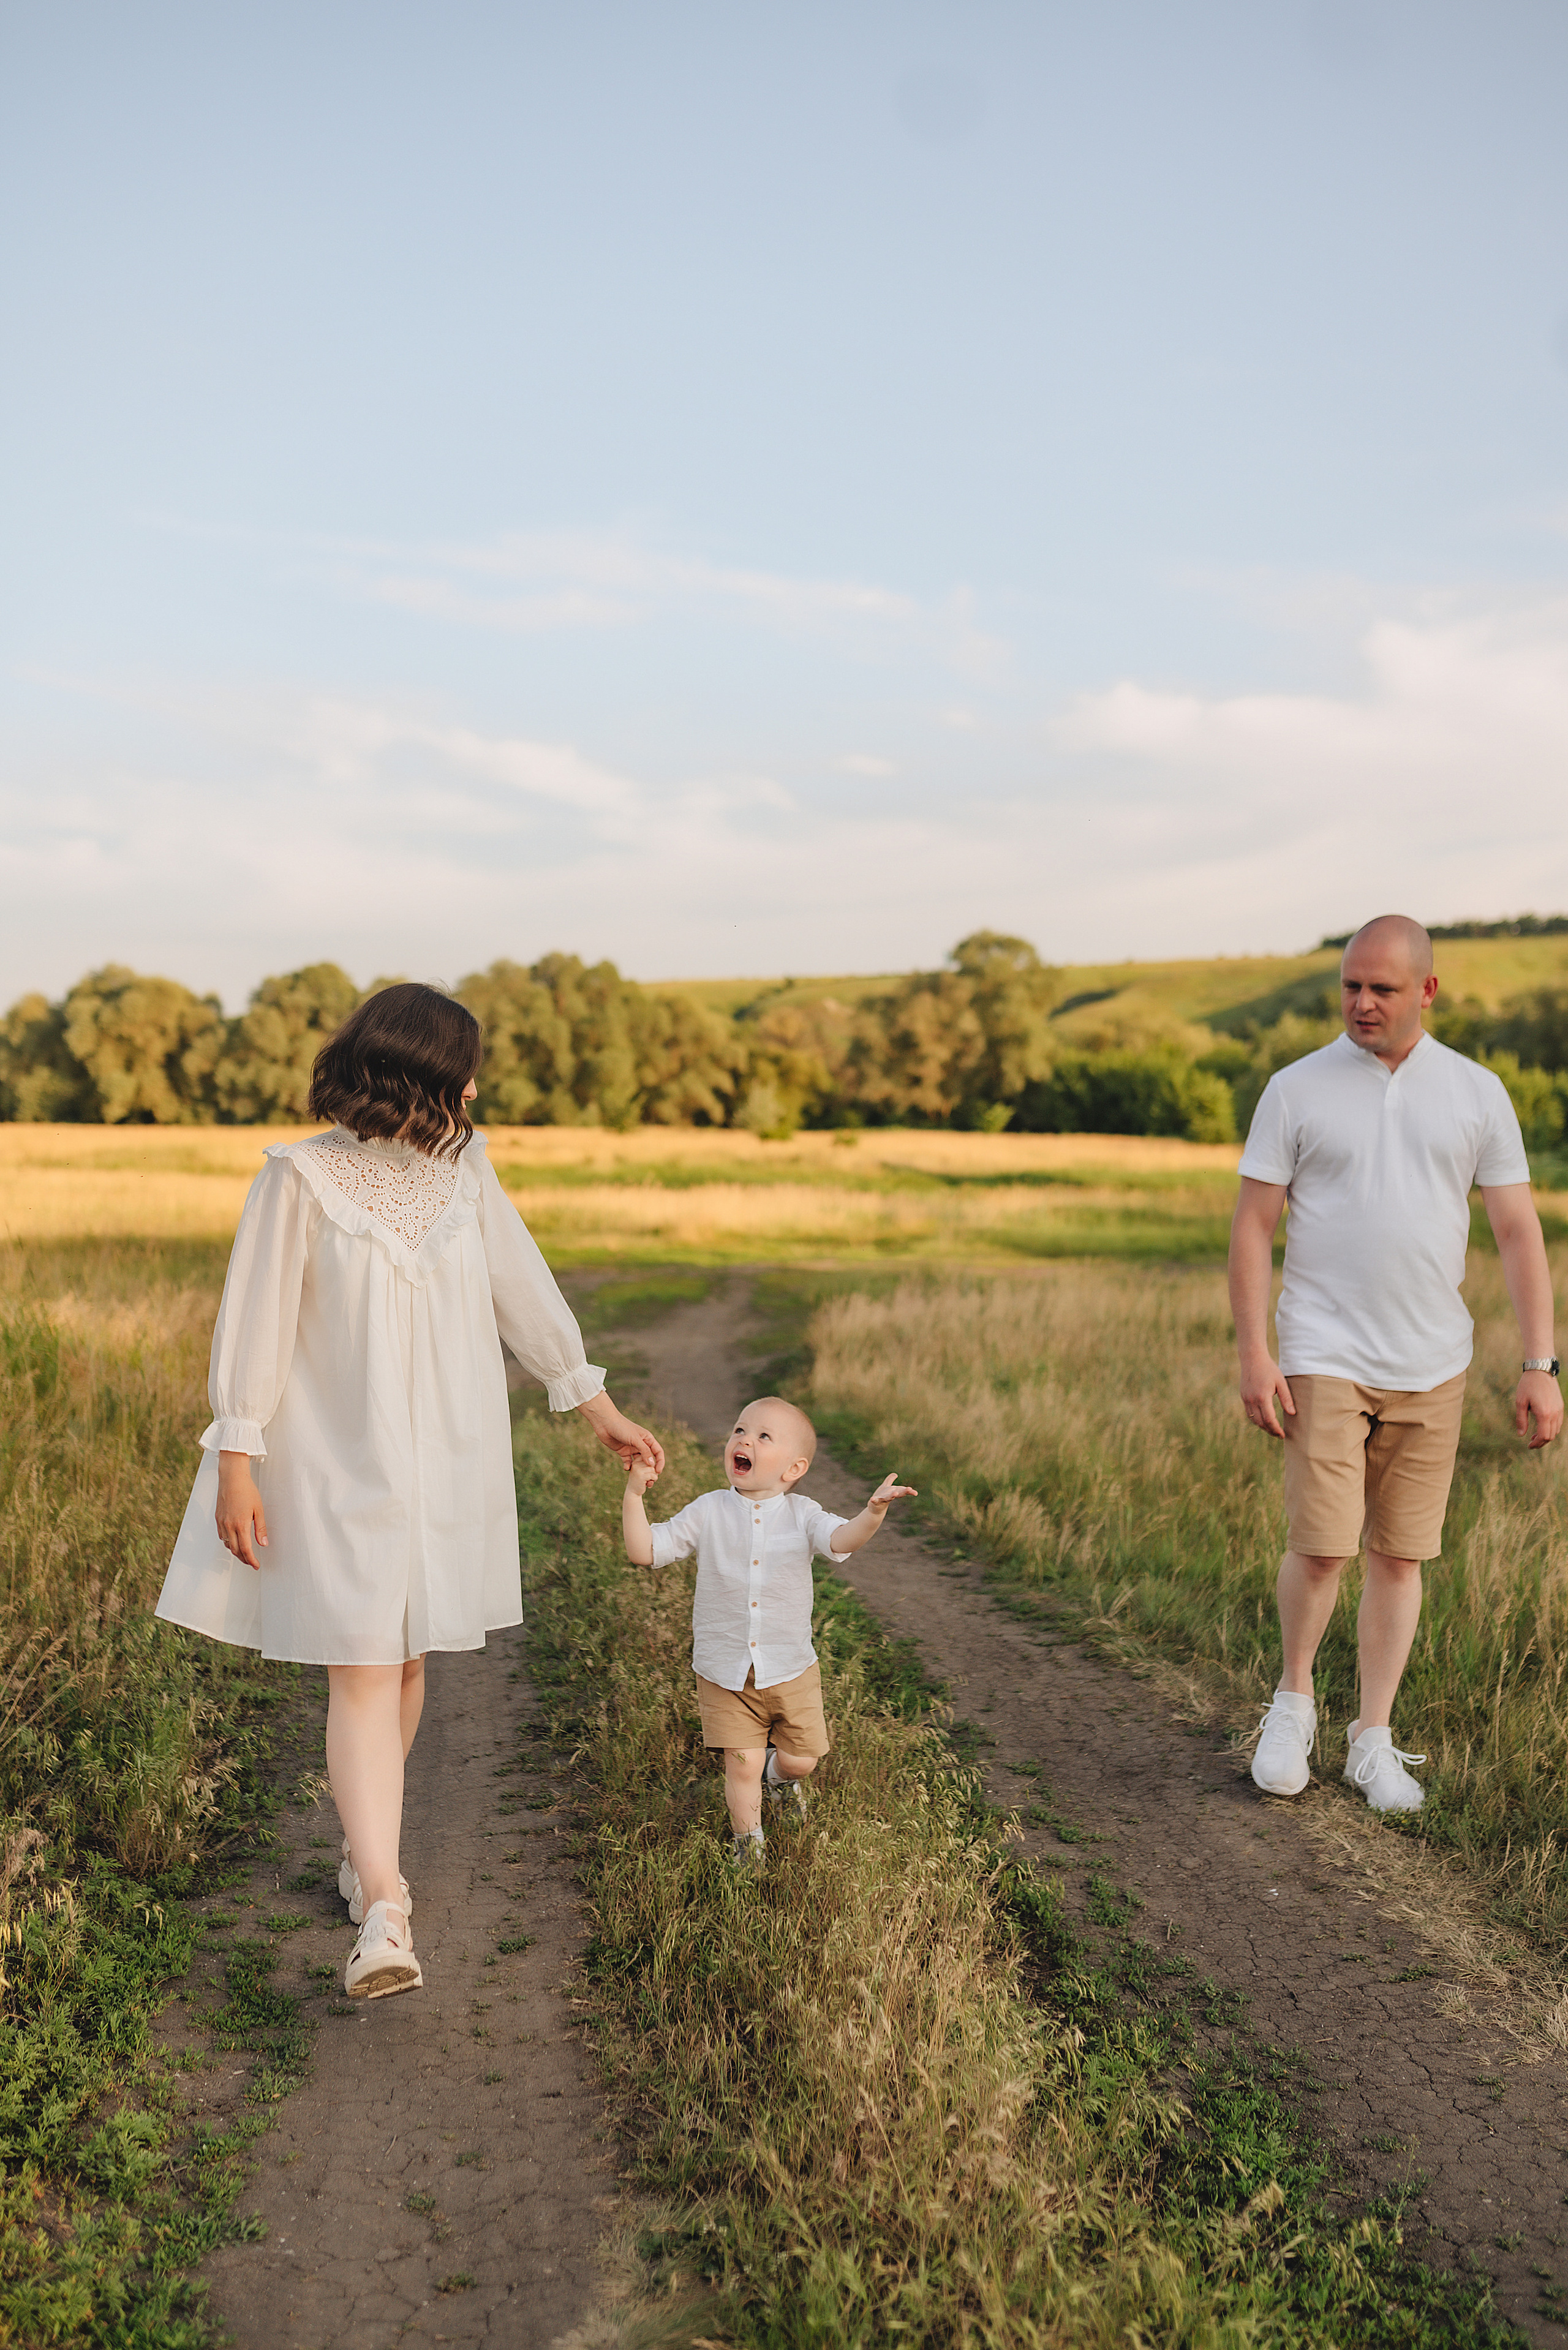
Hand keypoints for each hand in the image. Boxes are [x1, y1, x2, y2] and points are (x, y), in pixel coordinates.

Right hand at [215, 1452, 267, 1569]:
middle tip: (252, 1562)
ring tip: (245, 1554)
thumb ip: (260, 1528)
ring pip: (227, 1544)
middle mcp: (228, 1526)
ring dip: (236, 1552)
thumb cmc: (247, 1491)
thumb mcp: (259, 1509)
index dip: (251, 1560)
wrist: (232, 1478)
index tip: (256, 1566)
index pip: (246, 1549)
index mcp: (240, 1524)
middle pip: (235, 1550)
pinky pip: (222, 1536)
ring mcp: (221, 1522)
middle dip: (244, 1559)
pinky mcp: (217, 1518)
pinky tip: (235, 1541)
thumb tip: (263, 1544)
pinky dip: (228, 1542)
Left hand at [580, 1394, 664, 1474]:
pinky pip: (628, 1462)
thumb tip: (652, 1464)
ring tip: (638, 1478)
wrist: (605, 1423)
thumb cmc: (622, 1427)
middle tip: (649, 1479)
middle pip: (649, 1459)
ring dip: (639, 1470)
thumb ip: (644, 1451)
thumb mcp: (635, 1439)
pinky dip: (628, 1466)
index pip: (658, 1452)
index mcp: (647, 1439)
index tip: (658, 1472)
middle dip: (650, 1469)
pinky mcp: (623, 1452)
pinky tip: (626, 1468)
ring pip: (639, 1462)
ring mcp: (632, 1448)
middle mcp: (641, 1444)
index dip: (660, 1461)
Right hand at [625, 1455, 658, 1495]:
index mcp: (636, 1461)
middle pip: (652, 1464)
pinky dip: (654, 1479)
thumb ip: (650, 1466)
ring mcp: (638, 1470)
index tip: (647, 1472)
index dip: (652, 1466)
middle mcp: (635, 1464)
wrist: (633, 1492)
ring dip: (654, 1476)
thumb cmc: (640, 1480)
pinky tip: (649, 1484)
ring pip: (653, 1469)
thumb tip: (656, 1468)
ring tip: (648, 1480)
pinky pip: (653, 1475)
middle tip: (649, 1477)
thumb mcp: (644, 1471)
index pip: (649, 1459)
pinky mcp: (641, 1476)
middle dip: (653, 1471)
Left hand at [867, 1473, 917, 1512]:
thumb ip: (890, 1480)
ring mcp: (883, 1499)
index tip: (916, 1493)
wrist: (874, 1508)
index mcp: (893, 1492)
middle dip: (904, 1491)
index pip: (902, 1491)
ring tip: (895, 1493)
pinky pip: (875, 1501)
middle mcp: (889, 1496)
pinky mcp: (875, 1502)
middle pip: (898, 1494)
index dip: (908, 1491)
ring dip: (892, 1495)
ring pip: (888, 1498)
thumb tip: (895, 1474)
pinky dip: (874, 1500)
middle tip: (910, 1489)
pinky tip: (872, 1499)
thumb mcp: (886, 1486)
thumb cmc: (882, 1496)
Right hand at [1239, 1353, 1294, 1438]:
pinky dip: (1256, 1419)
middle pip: (1260, 1422)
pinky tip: (1264, 1419)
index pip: (1269, 1419)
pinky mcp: (1243, 1396)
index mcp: (1262, 1397)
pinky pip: (1249, 1413)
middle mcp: (1252, 1400)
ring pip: (1253, 1419)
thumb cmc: (1269, 1369)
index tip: (1283, 1434)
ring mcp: (1246, 1399)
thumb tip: (1292, 1413)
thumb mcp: (1281, 1382)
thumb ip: (1286, 1399)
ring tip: (1272, 1429)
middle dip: (1270, 1431)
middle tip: (1279, 1435)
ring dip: (1263, 1426)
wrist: (1252, 1358)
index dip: (1276, 1429)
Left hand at [1515, 1371, 1562, 1449]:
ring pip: (1556, 1430)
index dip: (1537, 1443)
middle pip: (1551, 1435)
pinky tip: (1542, 1425)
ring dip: (1547, 1435)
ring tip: (1535, 1434)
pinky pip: (1558, 1422)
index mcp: (1544, 1413)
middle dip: (1541, 1441)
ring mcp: (1559, 1409)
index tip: (1529, 1445)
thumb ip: (1521, 1420)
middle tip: (1531, 1442)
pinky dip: (1551, 1428)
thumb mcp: (1520, 1402)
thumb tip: (1520, 1435)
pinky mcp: (1560, 1405)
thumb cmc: (1528, 1385)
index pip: (1544, 1436)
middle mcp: (1555, 1413)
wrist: (1541, 1370)